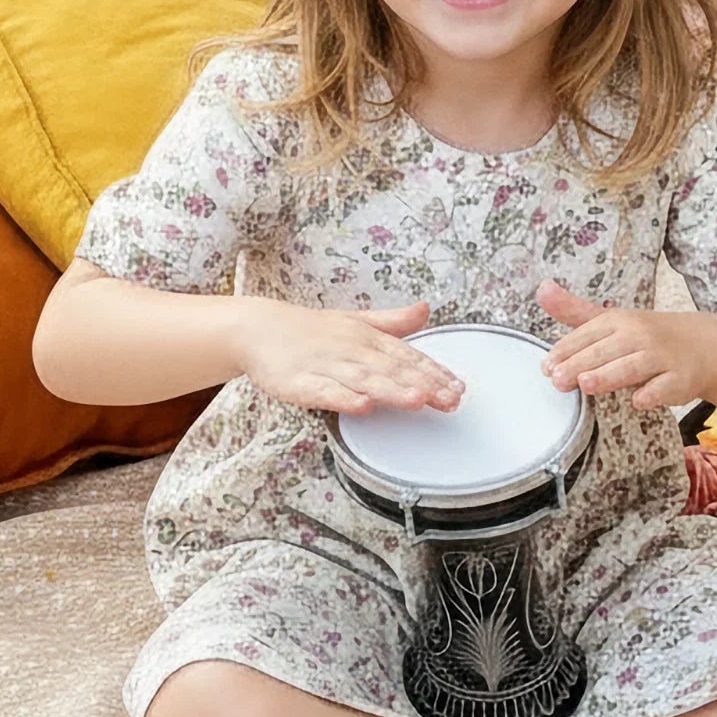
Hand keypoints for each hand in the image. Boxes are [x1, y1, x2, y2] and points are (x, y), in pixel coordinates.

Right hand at [233, 298, 465, 415]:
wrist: (259, 328)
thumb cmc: (310, 330)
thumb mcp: (355, 321)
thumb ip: (392, 321)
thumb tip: (426, 310)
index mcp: (367, 337)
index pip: (407, 356)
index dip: (435, 372)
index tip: (458, 388)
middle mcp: (351, 350)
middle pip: (392, 369)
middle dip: (423, 384)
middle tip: (451, 399)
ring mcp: (326, 366)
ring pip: (364, 380)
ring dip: (392, 389)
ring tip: (418, 400)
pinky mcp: (300, 382)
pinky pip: (324, 392)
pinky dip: (344, 398)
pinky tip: (362, 406)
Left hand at [537, 280, 712, 409]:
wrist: (700, 345)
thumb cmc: (645, 337)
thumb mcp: (610, 321)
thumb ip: (574, 311)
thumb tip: (541, 289)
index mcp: (619, 321)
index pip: (587, 334)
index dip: (566, 351)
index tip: (547, 367)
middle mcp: (639, 336)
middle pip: (606, 351)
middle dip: (581, 364)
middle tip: (558, 379)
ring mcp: (661, 357)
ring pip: (633, 366)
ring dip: (610, 375)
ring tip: (586, 384)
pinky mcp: (680, 379)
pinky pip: (665, 387)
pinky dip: (653, 393)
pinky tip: (638, 401)